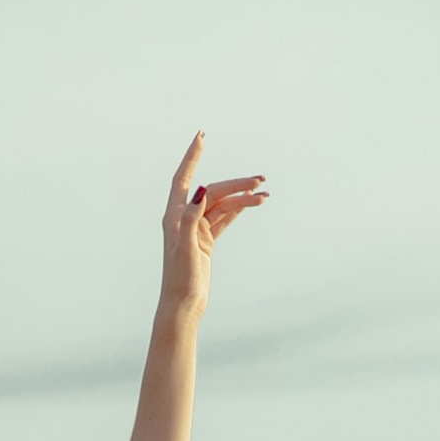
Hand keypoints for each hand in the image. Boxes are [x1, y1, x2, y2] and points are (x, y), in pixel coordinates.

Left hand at [158, 131, 267, 321]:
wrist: (183, 305)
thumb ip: (192, 217)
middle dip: (236, 184)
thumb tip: (202, 190)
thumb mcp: (186, 247)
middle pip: (213, 192)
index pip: (183, 178)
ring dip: (243, 199)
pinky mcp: (206, 241)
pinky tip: (254, 203)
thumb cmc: (180, 279)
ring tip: (265, 195)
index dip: (192, 156)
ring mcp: (197, 229)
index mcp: (174, 216)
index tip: (202, 136)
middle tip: (260, 181)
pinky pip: (225, 219)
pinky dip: (239, 211)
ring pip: (223, 206)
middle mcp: (184, 218)